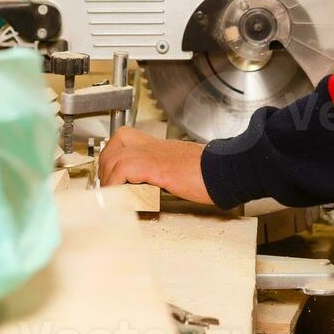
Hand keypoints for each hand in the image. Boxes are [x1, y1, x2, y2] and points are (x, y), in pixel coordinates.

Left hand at [98, 127, 212, 204]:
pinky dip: (117, 183)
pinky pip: (124, 170)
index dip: (114, 153)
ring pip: (115, 156)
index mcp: (162, 146)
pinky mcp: (156, 166)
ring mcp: (154, 154)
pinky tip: (122, 196)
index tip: (112, 173)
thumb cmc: (212, 173)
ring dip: (109, 177)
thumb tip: (156, 188)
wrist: (226, 170)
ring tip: (112, 194)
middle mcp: (155, 146)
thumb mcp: (185, 169)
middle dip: (107, 165)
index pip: (127, 137)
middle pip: (117, 143)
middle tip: (109, 185)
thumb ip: (168, 174)